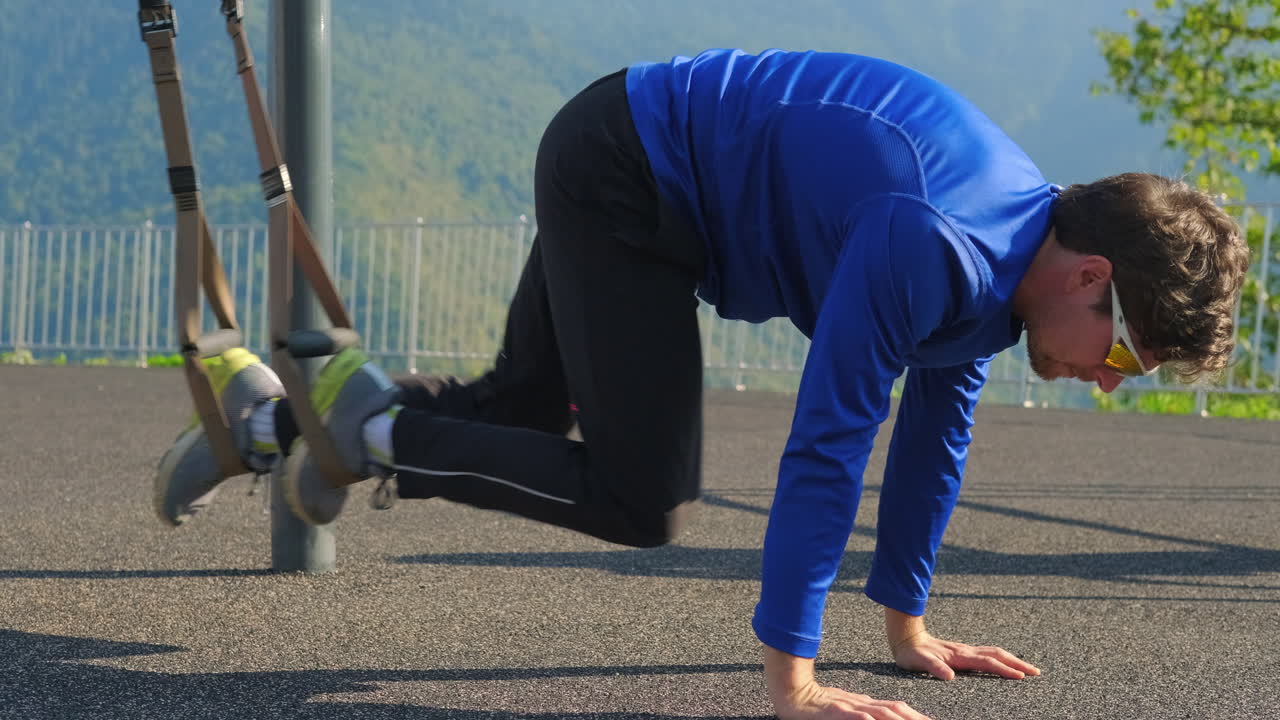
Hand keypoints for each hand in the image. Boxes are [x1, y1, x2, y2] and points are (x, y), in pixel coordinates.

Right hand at [765, 646, 931, 719]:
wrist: (791, 691)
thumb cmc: (818, 703)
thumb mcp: (846, 707)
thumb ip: (865, 710)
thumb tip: (883, 713)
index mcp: (866, 705)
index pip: (898, 710)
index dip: (917, 716)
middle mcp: (862, 705)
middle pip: (895, 711)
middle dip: (916, 719)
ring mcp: (849, 708)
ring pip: (879, 713)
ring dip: (898, 719)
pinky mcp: (834, 712)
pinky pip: (853, 717)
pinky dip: (866, 719)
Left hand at [891, 629, 1041, 680]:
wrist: (906, 639)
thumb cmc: (912, 654)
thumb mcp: (919, 662)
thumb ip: (934, 668)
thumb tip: (949, 677)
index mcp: (959, 655)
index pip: (987, 663)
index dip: (1004, 670)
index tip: (1020, 676)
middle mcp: (966, 651)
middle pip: (997, 655)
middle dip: (1018, 663)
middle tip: (1036, 672)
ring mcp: (966, 650)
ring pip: (994, 653)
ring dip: (1012, 660)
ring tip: (1027, 669)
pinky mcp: (963, 652)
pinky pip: (988, 654)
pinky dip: (1002, 659)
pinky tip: (1005, 664)